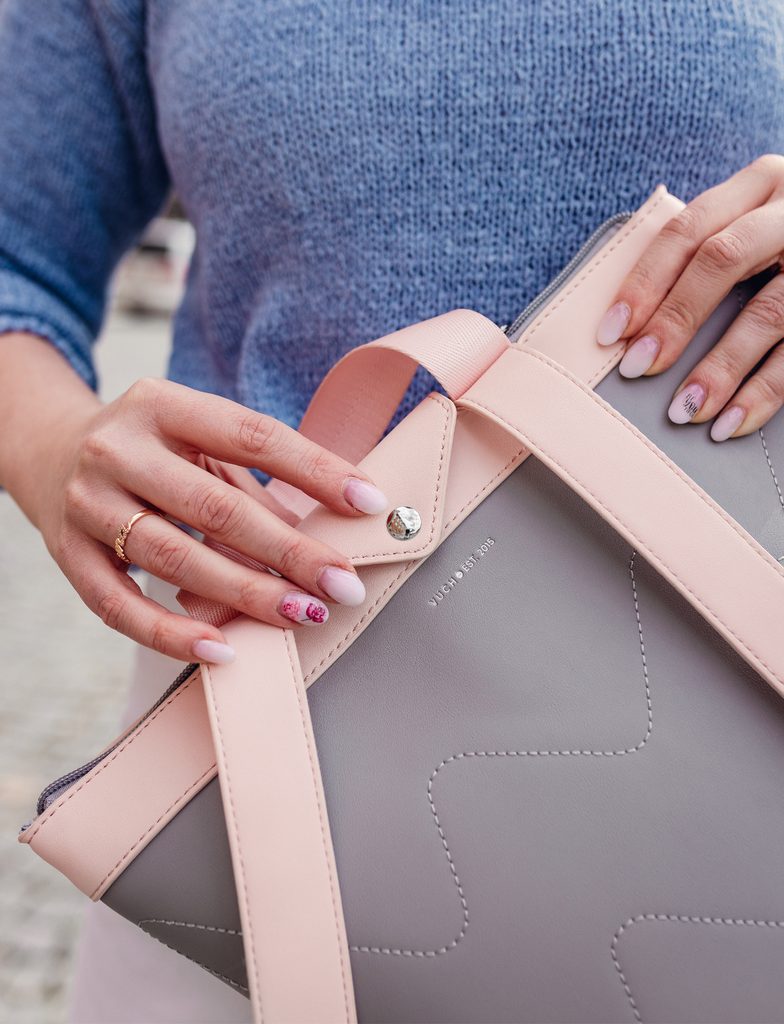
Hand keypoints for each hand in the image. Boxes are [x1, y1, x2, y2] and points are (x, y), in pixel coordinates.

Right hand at [33, 376, 388, 663]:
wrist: (47, 451)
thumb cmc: (152, 451)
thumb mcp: (197, 443)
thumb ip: (255, 482)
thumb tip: (331, 535)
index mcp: (161, 404)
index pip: (251, 435)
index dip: (315, 470)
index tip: (369, 503)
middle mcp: (118, 448)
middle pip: (216, 507)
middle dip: (289, 551)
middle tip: (343, 584)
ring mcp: (87, 502)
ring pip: (175, 557)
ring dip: (246, 594)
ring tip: (302, 614)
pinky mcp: (67, 555)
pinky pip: (120, 606)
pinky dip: (172, 634)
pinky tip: (222, 651)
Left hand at [597, 154, 783, 440]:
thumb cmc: (780, 249)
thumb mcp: (751, 227)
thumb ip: (704, 255)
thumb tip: (631, 330)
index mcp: (759, 186)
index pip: (688, 228)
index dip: (644, 281)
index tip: (609, 333)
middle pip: (723, 259)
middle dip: (675, 318)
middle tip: (636, 368)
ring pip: (767, 312)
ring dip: (720, 368)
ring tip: (685, 411)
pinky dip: (764, 393)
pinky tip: (732, 424)